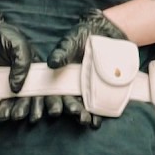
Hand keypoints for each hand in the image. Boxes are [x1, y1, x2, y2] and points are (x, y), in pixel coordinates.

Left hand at [0, 9, 45, 122]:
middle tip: (33, 117)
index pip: (47, 87)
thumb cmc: (3, 36)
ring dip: (16, 111)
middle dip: (34, 109)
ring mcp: (9, 86)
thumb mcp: (17, 45)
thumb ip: (21, 64)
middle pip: (33, 99)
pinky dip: (0, 110)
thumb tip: (16, 88)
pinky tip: (0, 115)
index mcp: (35, 69)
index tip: (54, 111)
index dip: (52, 99)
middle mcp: (24, 80)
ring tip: (13, 116)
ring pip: (16, 103)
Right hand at [48, 9, 128, 128]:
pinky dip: (95, 115)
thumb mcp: (71, 42)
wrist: (108, 33)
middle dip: (65, 108)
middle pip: (63, 101)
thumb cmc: (84, 35)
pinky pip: (96, 106)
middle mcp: (69, 85)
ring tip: (84, 120)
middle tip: (68, 113)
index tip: (51, 109)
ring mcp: (84, 90)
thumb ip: (62, 52)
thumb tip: (53, 63)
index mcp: (58, 75)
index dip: (47, 102)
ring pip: (79, 106)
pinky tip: (95, 122)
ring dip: (80, 115)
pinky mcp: (99, 92)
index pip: (49, 91)